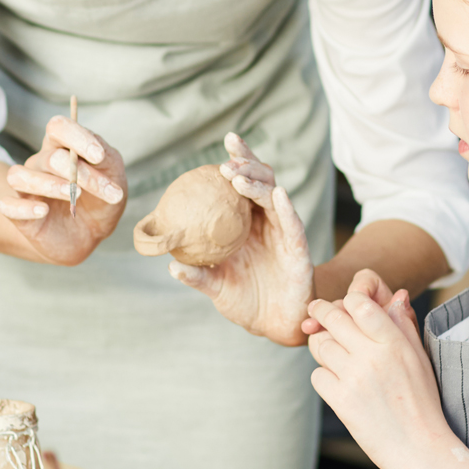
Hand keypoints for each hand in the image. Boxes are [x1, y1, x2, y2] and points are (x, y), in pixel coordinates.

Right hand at [0, 112, 126, 265]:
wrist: (91, 234)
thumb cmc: (99, 198)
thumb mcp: (112, 176)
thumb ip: (105, 161)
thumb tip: (97, 155)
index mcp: (62, 147)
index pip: (58, 127)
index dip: (76, 137)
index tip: (99, 156)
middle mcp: (40, 163)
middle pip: (50, 158)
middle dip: (80, 173)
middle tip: (108, 191)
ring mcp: (27, 188)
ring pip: (19, 176)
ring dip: (49, 185)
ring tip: (74, 196)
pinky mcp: (19, 214)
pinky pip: (7, 205)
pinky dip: (23, 207)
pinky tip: (43, 211)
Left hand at [169, 133, 314, 345]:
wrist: (273, 324)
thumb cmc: (245, 301)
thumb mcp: (216, 287)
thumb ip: (197, 275)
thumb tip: (170, 265)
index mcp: (245, 224)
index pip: (242, 185)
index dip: (237, 162)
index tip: (225, 143)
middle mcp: (266, 222)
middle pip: (261, 182)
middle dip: (247, 164)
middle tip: (228, 160)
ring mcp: (283, 232)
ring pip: (274, 198)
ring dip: (258, 184)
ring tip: (239, 177)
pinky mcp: (298, 248)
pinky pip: (292, 224)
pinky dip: (285, 208)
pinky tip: (277, 195)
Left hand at [304, 273, 445, 468]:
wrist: (419, 447)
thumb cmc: (422, 402)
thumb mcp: (420, 358)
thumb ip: (404, 325)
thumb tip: (399, 295)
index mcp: (394, 343)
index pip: (359, 304)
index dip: (347, 299)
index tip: (341, 303)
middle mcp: (372, 357)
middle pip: (332, 319)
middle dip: (320, 311)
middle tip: (315, 311)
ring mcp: (354, 379)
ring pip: (320, 346)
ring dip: (323, 346)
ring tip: (335, 355)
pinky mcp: (340, 401)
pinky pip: (317, 375)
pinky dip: (324, 377)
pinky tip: (339, 383)